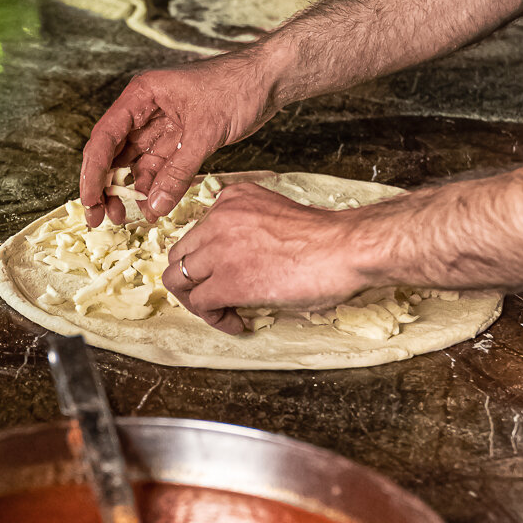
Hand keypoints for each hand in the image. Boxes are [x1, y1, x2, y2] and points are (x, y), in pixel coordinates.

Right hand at [79, 52, 282, 227]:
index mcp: (142, 96)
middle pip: (115, 153)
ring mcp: (162, 125)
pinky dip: (156, 187)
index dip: (92, 172)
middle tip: (102, 218)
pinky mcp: (180, 137)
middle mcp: (145, 110)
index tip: (89, 201)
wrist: (270, 78)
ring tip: (128, 218)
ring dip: (131, 191)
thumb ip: (177, 172)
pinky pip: (160, 167)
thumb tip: (153, 206)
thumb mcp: (205, 132)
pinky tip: (153, 208)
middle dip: (107, 186)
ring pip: (136, 164)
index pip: (105, 138)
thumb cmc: (237, 87)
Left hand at [162, 183, 375, 332]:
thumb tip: (240, 262)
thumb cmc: (325, 238)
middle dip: (193, 281)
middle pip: (179, 255)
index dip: (207, 261)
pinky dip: (215, 319)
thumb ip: (249, 229)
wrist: (344, 248)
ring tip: (224, 313)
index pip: (197, 232)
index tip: (224, 275)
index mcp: (232, 199)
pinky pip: (200, 304)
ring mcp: (218, 249)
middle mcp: (218, 219)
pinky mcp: (226, 281)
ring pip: (178, 280)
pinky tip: (238, 323)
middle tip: (215, 299)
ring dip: (198, 303)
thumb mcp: (275, 214)